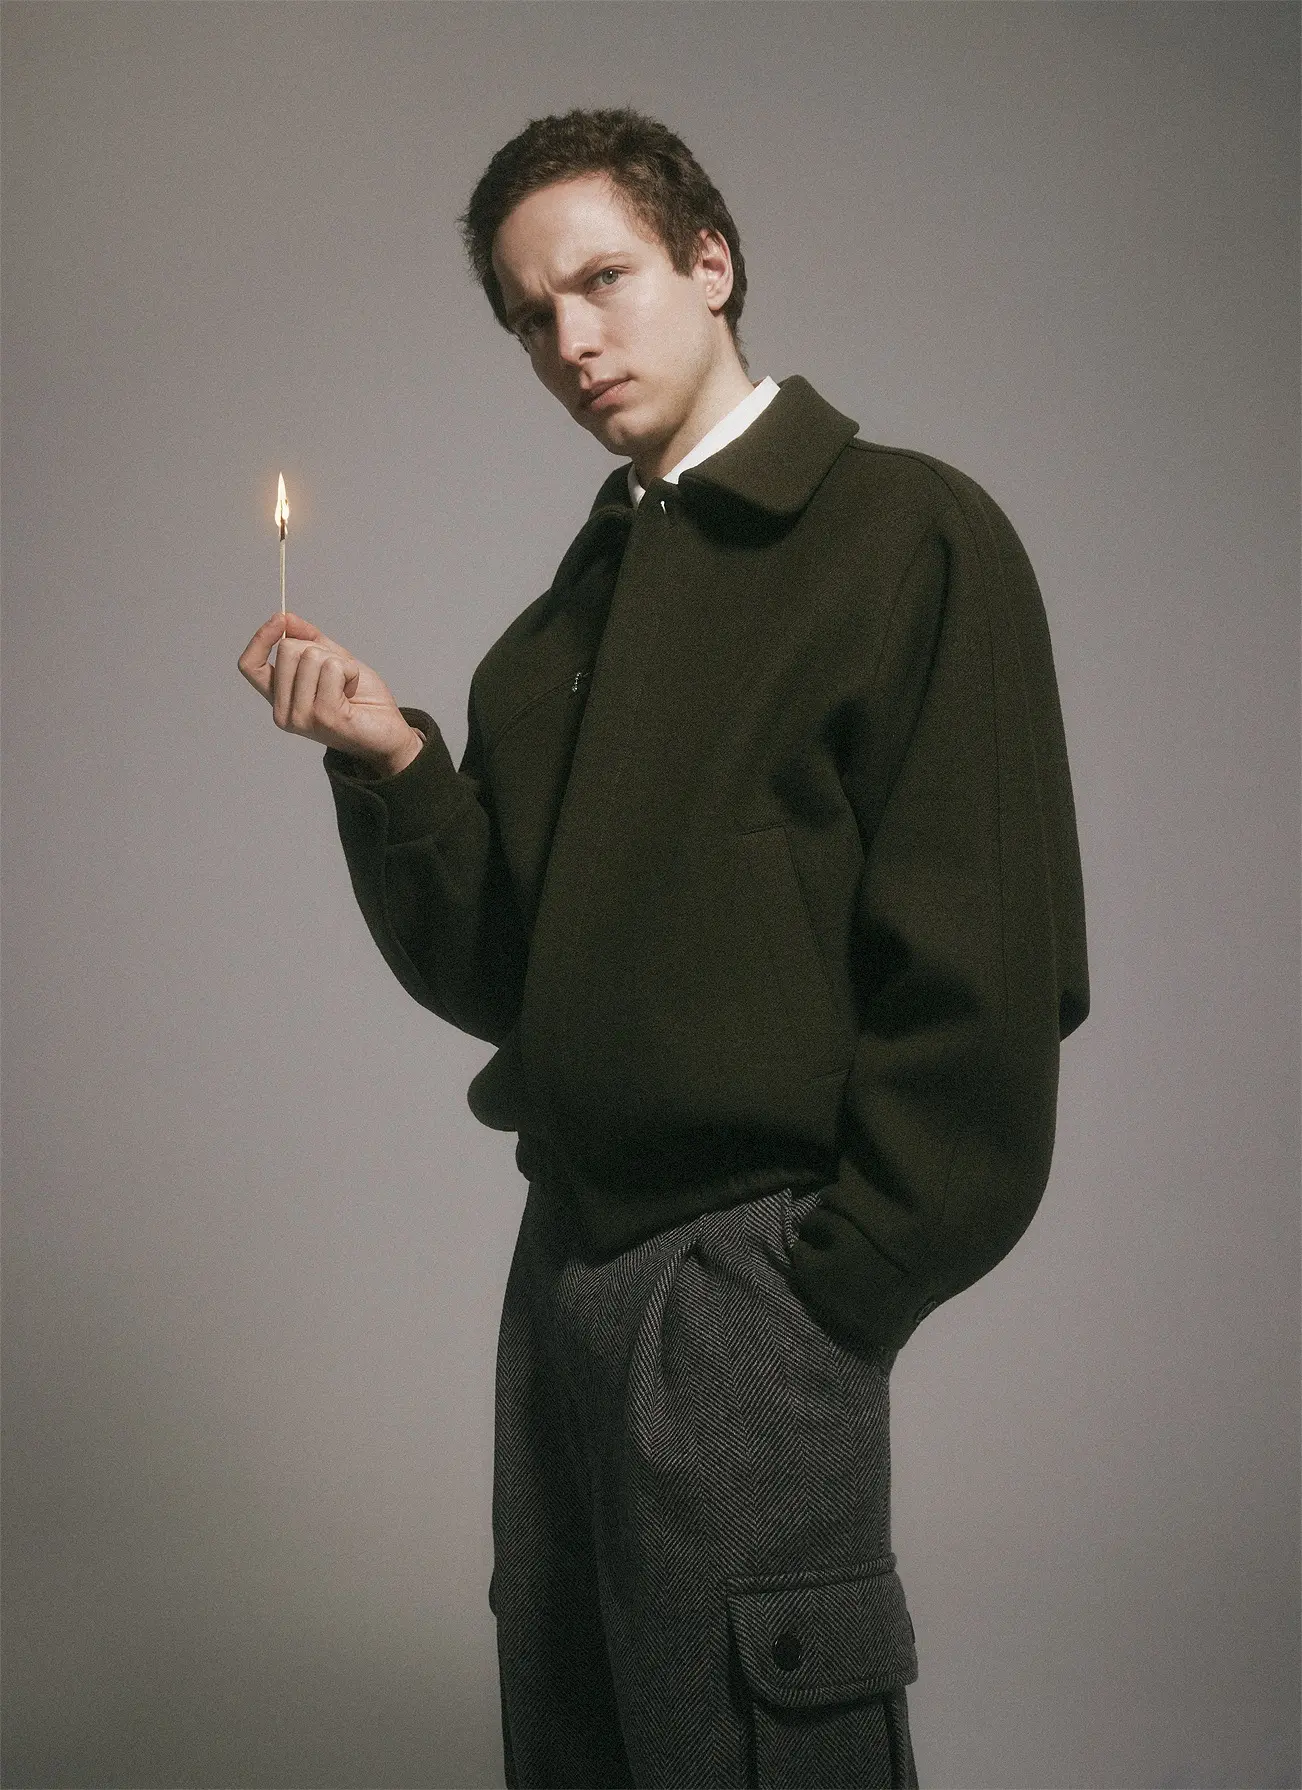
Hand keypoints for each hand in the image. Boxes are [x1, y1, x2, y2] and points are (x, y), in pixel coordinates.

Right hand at [237, 612, 422, 774]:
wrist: (389, 734)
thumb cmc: (361, 702)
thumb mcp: (333, 661)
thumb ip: (308, 640)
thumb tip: (287, 618)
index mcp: (280, 699)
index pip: (250, 666)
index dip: (261, 638)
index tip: (279, 619)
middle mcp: (284, 713)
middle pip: (288, 650)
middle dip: (318, 650)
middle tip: (337, 675)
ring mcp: (302, 717)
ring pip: (311, 656)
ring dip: (339, 663)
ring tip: (347, 686)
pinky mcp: (324, 717)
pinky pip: (333, 669)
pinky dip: (350, 672)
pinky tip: (352, 692)